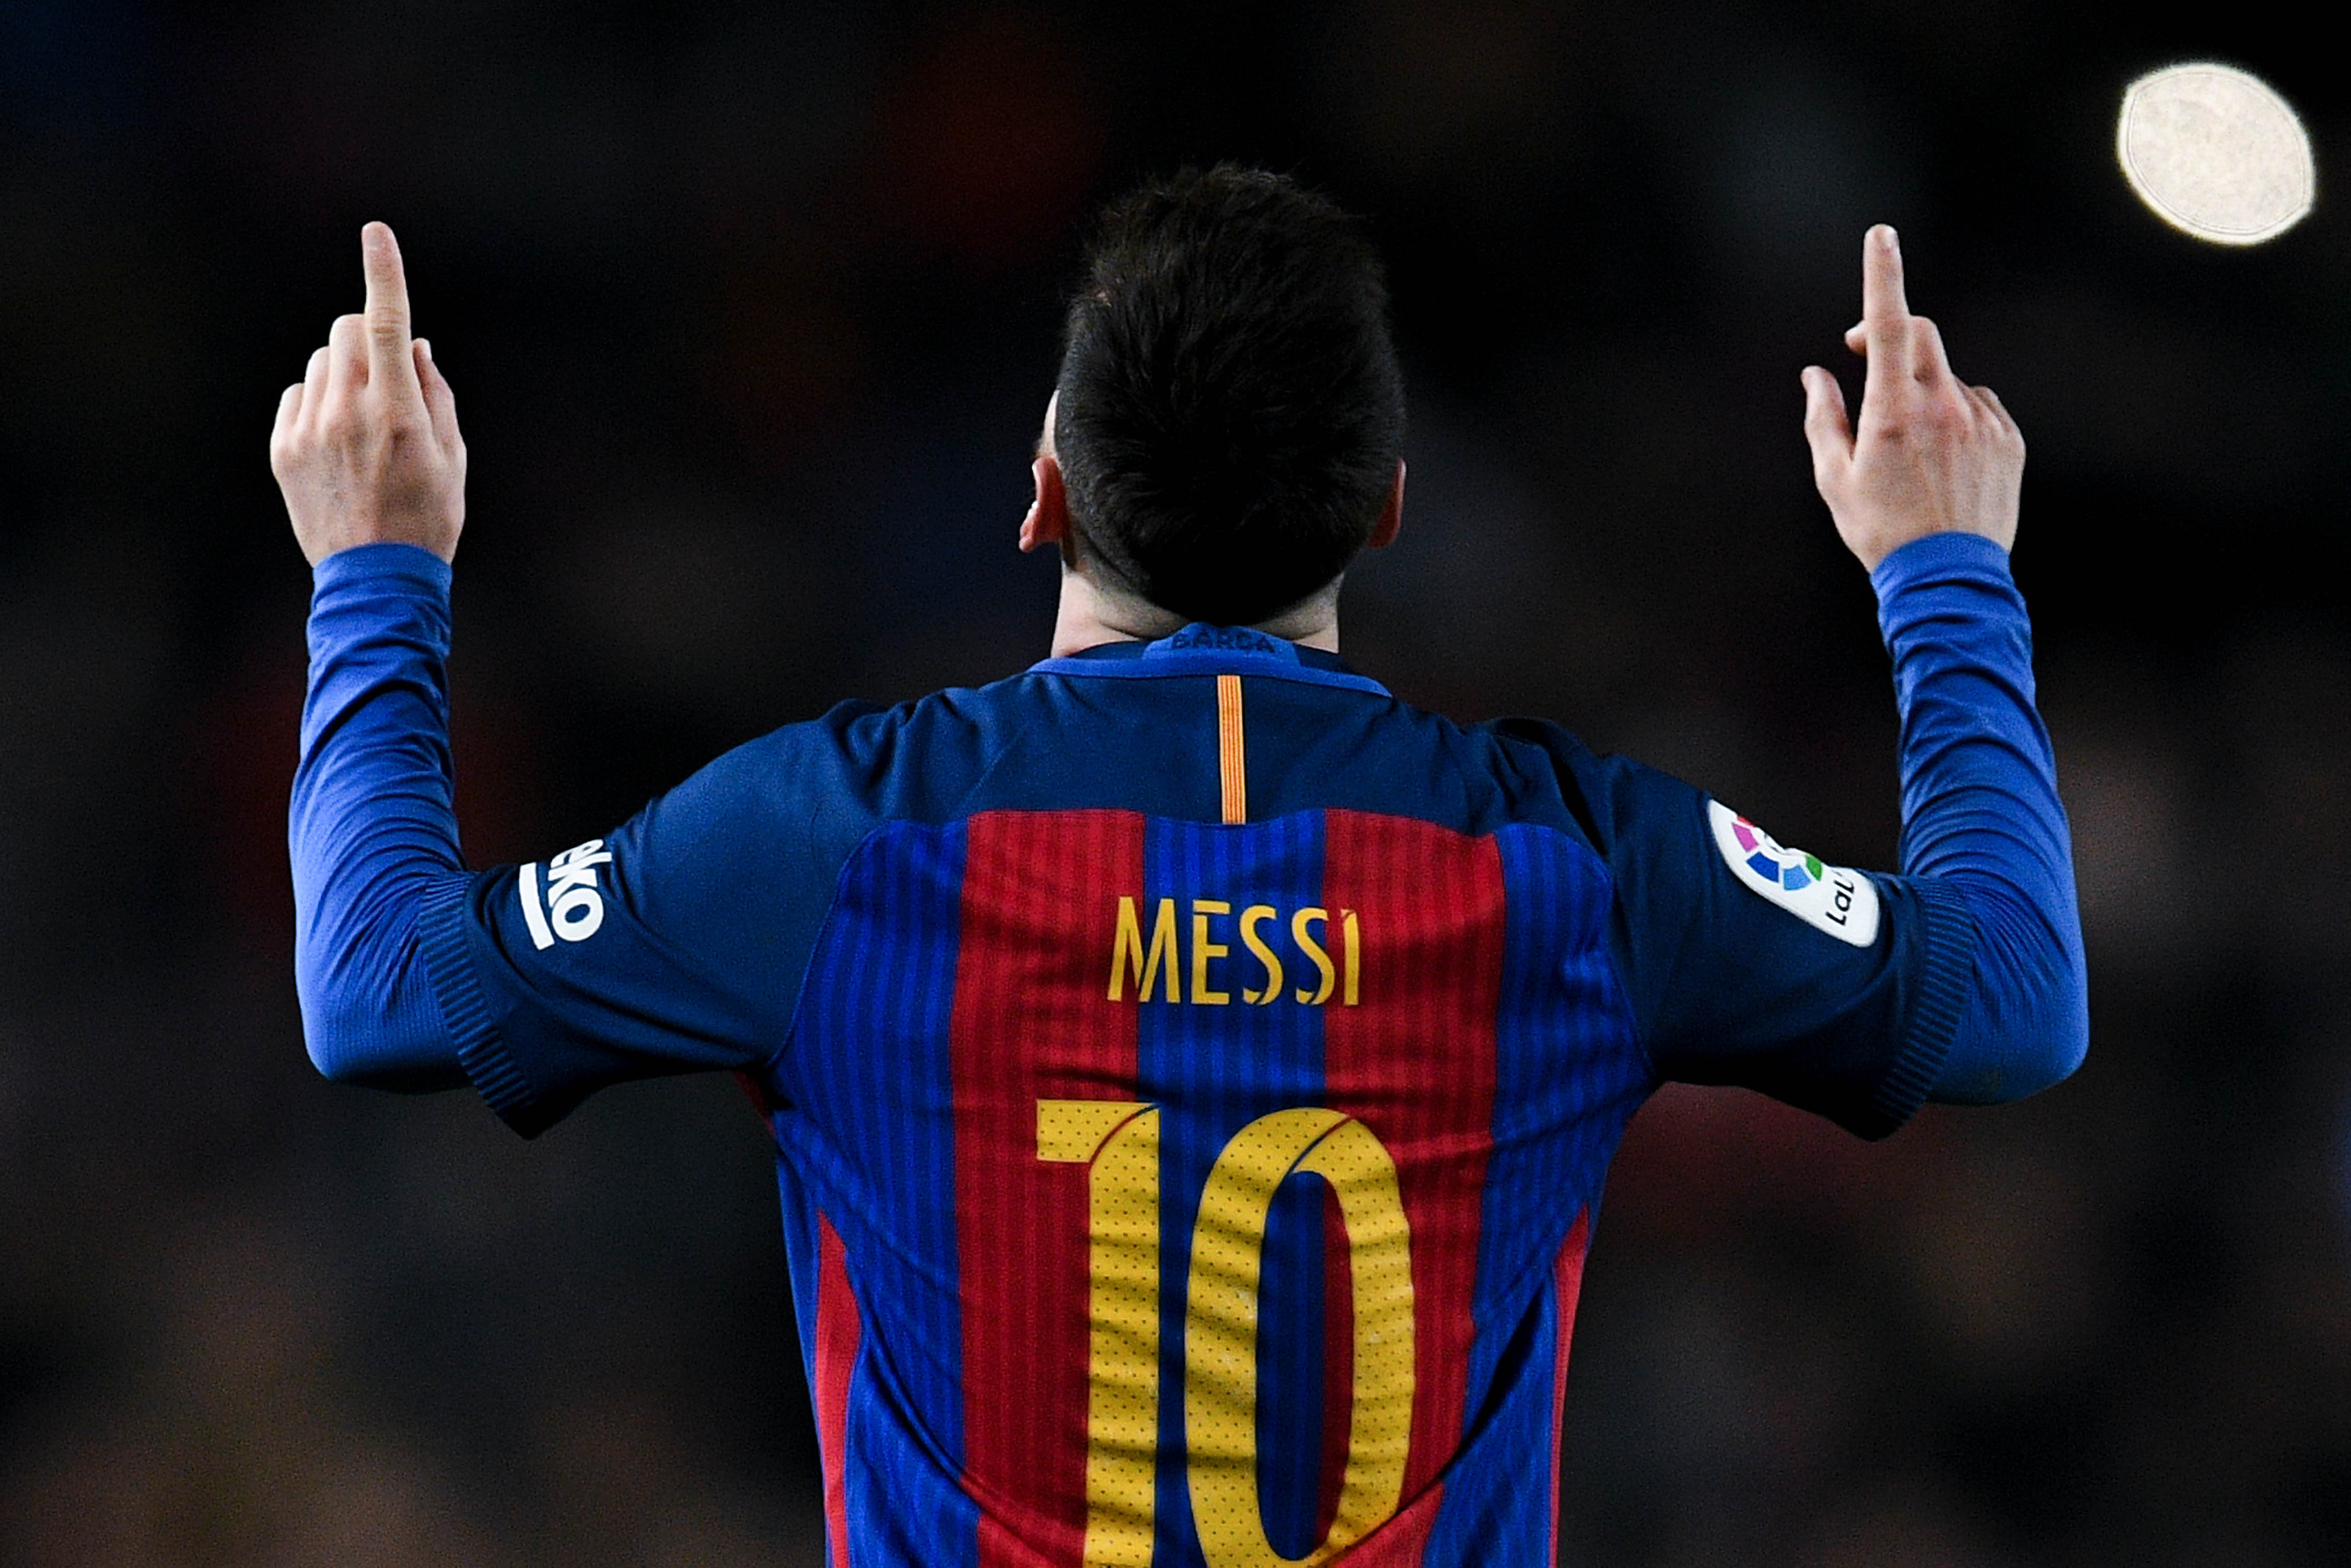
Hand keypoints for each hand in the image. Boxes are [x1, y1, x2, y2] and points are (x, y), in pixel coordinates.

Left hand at [271, 223, 465, 565]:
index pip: (387, 325)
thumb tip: (413, 345)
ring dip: (344, 374)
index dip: (383, 274)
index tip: (376, 233)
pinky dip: (319, 405)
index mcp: (399, 413)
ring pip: (322, 363)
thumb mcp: (453, 458)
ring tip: (363, 425)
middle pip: (346, 330)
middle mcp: (349, 414)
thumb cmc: (428, 519)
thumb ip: (435, 393)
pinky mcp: (283, 449)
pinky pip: (298, 396)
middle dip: (368, 336)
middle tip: (387, 375)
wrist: (375, 580)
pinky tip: (338, 445)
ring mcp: (310, 431)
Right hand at [1801, 225, 2021, 570]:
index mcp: (1894, 412)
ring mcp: (1982, 421)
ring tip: (1909, 448)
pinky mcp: (2008, 440)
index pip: (1889, 325)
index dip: (1883, 275)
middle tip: (1863, 355)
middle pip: (1922, 336)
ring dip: (1922, 390)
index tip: (1881, 236)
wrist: (1948, 580)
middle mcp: (1944, 406)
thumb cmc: (1881, 532)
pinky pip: (1978, 405)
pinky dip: (1956, 415)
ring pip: (1948, 377)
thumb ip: (1824, 418)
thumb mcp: (1835, 479)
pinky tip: (1943, 460)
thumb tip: (1817, 375)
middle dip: (1891, 333)